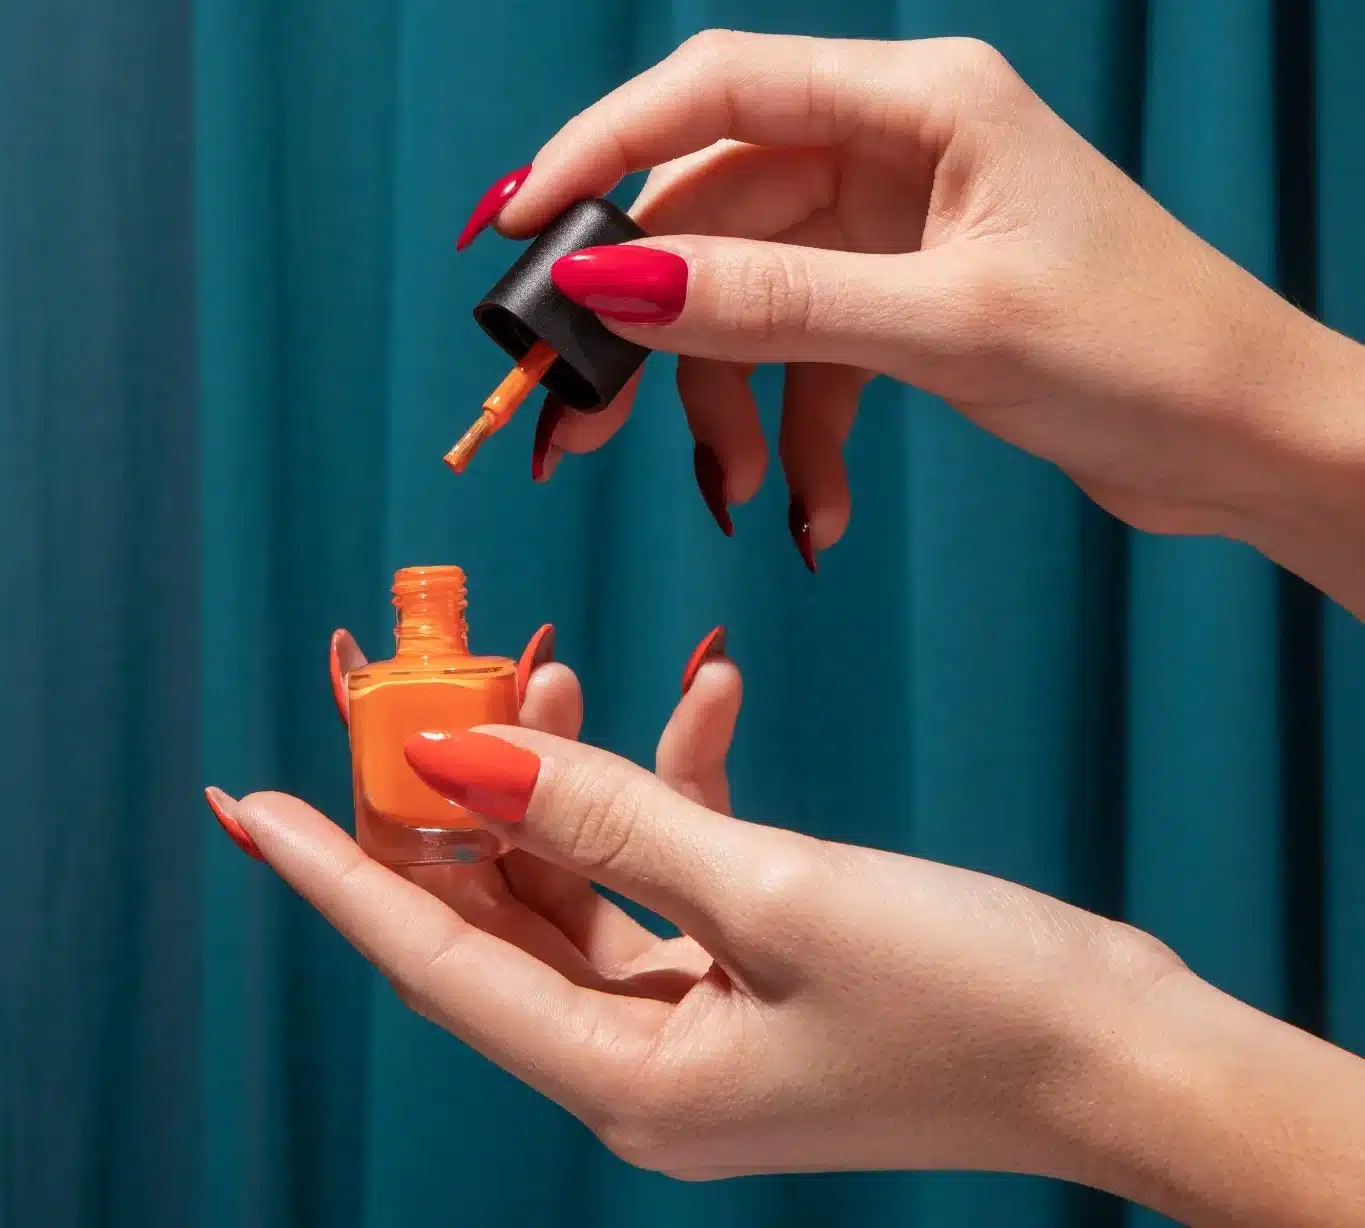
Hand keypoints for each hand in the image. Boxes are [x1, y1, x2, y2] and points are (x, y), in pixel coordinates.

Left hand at [206, 656, 1184, 1181]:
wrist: (1117, 1053)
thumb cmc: (968, 997)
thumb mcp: (773, 890)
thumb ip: (607, 818)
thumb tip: (462, 752)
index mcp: (629, 1080)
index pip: (436, 962)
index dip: (338, 874)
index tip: (253, 801)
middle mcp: (643, 1063)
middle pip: (495, 917)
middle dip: (453, 794)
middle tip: (417, 682)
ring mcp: (694, 1020)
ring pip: (576, 882)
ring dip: (567, 771)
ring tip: (556, 662)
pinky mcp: (746, 974)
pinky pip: (668, 871)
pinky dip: (670, 786)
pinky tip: (704, 699)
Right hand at [462, 31, 1355, 570]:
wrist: (1249, 438)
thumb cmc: (1146, 353)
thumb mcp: (943, 326)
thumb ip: (771, 302)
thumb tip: (608, 280)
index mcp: (919, 103)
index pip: (714, 92)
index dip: (599, 154)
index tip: (515, 233)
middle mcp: (897, 149)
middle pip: (713, 217)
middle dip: (646, 327)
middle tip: (575, 422)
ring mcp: (897, 231)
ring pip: (749, 301)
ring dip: (723, 404)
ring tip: (731, 495)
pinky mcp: (906, 303)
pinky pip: (806, 360)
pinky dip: (797, 437)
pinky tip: (815, 512)